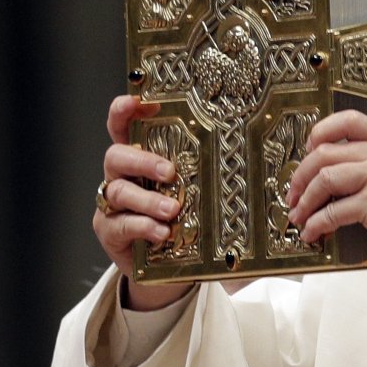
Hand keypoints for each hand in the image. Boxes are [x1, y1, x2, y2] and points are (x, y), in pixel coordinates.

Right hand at [93, 95, 191, 308]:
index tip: (138, 101)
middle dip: (142, 160)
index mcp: (140, 159)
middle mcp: (122, 177)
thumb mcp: (196, 191)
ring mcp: (113, 206)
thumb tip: (255, 150)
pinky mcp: (111, 232)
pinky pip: (121, 225)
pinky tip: (162, 231)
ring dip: (148, 199)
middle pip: (116, 156)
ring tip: (172, 209)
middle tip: (170, 171)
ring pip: (119, 192)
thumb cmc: (182, 220)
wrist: (164, 265)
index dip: (125, 112)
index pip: (123, 127)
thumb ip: (208, 171)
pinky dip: (143, 226)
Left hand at [286, 110, 366, 273]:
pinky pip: (333, 210)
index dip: (320, 132)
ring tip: (299, 216)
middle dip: (301, 177)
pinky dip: (316, 223)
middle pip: (325, 153)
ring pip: (325, 179)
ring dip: (305, 201)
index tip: (306, 151)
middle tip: (293, 195)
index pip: (348, 120)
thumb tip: (320, 169)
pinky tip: (313, 231)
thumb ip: (366, 162)